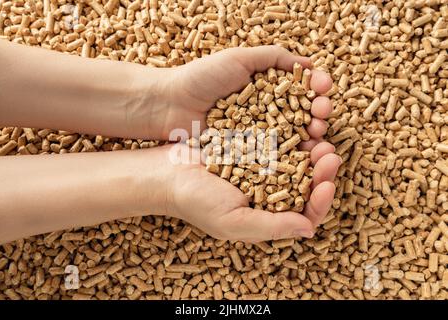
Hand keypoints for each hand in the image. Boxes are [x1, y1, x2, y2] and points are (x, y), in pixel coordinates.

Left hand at [165, 46, 332, 145]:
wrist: (169, 104)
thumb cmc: (201, 77)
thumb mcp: (240, 59)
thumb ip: (274, 58)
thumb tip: (310, 63)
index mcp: (267, 89)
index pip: (300, 90)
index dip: (316, 89)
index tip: (324, 88)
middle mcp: (265, 112)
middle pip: (301, 114)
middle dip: (317, 113)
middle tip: (323, 114)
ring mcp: (257, 134)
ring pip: (291, 137)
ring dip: (310, 136)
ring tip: (318, 135)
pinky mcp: (246, 154)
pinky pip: (271, 156)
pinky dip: (290, 156)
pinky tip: (304, 156)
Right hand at [165, 143, 340, 241]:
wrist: (167, 171)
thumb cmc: (196, 201)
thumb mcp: (233, 221)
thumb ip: (272, 226)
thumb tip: (309, 229)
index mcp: (267, 214)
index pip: (305, 213)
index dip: (320, 201)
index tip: (326, 186)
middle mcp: (269, 191)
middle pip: (306, 183)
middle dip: (322, 170)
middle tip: (330, 154)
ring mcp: (262, 166)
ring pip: (297, 158)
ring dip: (311, 147)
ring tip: (319, 134)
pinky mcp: (254, 145)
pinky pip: (278, 138)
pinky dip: (291, 130)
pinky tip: (299, 121)